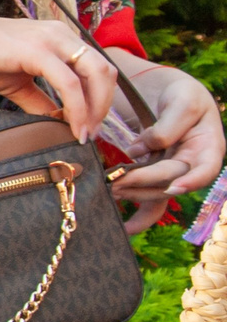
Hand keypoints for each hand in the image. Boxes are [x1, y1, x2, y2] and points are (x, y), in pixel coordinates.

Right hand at [0, 14, 115, 142]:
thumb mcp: (18, 82)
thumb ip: (41, 101)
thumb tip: (60, 122)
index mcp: (60, 38)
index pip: (96, 68)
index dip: (100, 99)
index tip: (89, 125)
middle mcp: (63, 34)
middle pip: (105, 72)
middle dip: (104, 106)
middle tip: (91, 133)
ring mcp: (52, 40)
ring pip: (95, 76)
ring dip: (95, 109)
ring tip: (84, 132)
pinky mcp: (38, 51)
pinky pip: (69, 84)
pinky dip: (76, 108)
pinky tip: (71, 126)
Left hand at [109, 62, 224, 228]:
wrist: (170, 95)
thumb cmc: (183, 95)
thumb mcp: (182, 101)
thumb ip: (168, 125)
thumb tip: (141, 150)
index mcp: (210, 147)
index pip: (206, 170)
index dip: (192, 181)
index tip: (174, 187)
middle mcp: (195, 165)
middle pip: (172, 180)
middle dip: (145, 182)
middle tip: (118, 181)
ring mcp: (175, 173)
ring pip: (158, 192)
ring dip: (135, 193)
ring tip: (110, 190)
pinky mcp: (157, 176)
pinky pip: (150, 198)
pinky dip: (136, 211)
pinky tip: (122, 226)